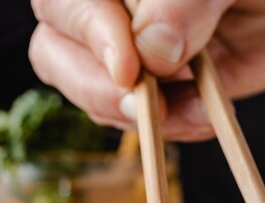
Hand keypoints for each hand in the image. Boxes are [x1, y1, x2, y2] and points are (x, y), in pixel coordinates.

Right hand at [29, 0, 264, 140]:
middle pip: (59, 51)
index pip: (64, 2)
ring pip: (98, 95)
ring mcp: (143, 53)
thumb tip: (151, 50)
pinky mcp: (176, 90)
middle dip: (97, 86)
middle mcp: (120, 11)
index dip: (88, 32)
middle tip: (144, 105)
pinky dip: (175, 128)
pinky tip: (206, 116)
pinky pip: (155, 122)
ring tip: (190, 108)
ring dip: (136, 116)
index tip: (129, 67)